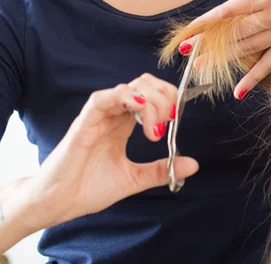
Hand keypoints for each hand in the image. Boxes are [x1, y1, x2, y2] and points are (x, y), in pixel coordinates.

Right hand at [25, 74, 198, 231]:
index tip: (176, 119)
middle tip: (168, 122)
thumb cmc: (89, 188)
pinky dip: (125, 97)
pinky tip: (138, 108)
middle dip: (163, 97)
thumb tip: (192, 164)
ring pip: (128, 87)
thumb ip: (160, 169)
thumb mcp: (133, 179)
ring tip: (154, 128)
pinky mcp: (84, 122)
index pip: (151, 94)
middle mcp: (113, 114)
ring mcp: (99, 116)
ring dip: (149, 100)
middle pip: (144, 84)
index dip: (168, 98)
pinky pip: (103, 98)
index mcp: (124, 123)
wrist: (58, 204)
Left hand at [179, 0, 270, 96]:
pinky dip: (254, 77)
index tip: (187, 32)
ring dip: (222, 59)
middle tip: (185, 52)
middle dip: (207, 43)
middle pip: (233, 33)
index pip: (228, 11)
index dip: (205, 23)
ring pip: (247, 48)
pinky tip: (239, 90)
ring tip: (200, 67)